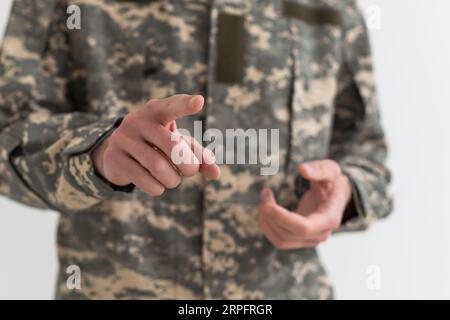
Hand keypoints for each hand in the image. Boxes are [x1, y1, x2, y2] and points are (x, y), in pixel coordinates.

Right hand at [91, 94, 219, 195]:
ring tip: (173, 180)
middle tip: (189, 172)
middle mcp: (137, 120)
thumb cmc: (158, 145)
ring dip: (173, 180)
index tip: (200, 102)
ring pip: (158, 167)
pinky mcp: (113, 157)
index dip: (186, 105)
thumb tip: (216, 173)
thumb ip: (199, 156)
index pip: (172, 106)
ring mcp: (122, 137)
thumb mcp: (179, 145)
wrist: (120, 153)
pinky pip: (143, 179)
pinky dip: (157, 188)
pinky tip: (157, 186)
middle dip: (188, 166)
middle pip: (173, 147)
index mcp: (157, 111)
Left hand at [258, 159, 351, 248]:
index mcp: (330, 219)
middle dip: (271, 216)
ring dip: (266, 222)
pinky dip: (268, 226)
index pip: (303, 227)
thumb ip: (319, 169)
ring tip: (264, 199)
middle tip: (265, 193)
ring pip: (281, 240)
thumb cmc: (332, 182)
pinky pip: (279, 240)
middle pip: (288, 235)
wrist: (335, 196)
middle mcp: (320, 234)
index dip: (283, 219)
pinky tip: (265, 209)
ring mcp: (309, 240)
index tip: (267, 206)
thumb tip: (302, 169)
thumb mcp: (331, 170)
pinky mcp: (299, 239)